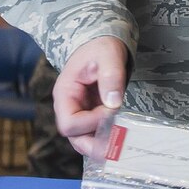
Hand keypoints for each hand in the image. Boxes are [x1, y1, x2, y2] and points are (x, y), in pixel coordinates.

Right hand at [53, 36, 128, 156]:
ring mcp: (80, 113)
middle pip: (74, 137)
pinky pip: (96, 134)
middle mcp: (69, 107)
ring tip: (123, 141)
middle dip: (95, 144)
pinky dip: (108, 138)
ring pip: (85, 140)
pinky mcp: (92, 116)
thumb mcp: (108, 55)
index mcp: (65, 93)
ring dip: (102, 144)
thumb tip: (113, 103)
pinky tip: (123, 135)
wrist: (101, 45)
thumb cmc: (100, 47)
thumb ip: (111, 76)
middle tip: (118, 144)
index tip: (110, 110)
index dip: (90, 122)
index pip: (70, 122)